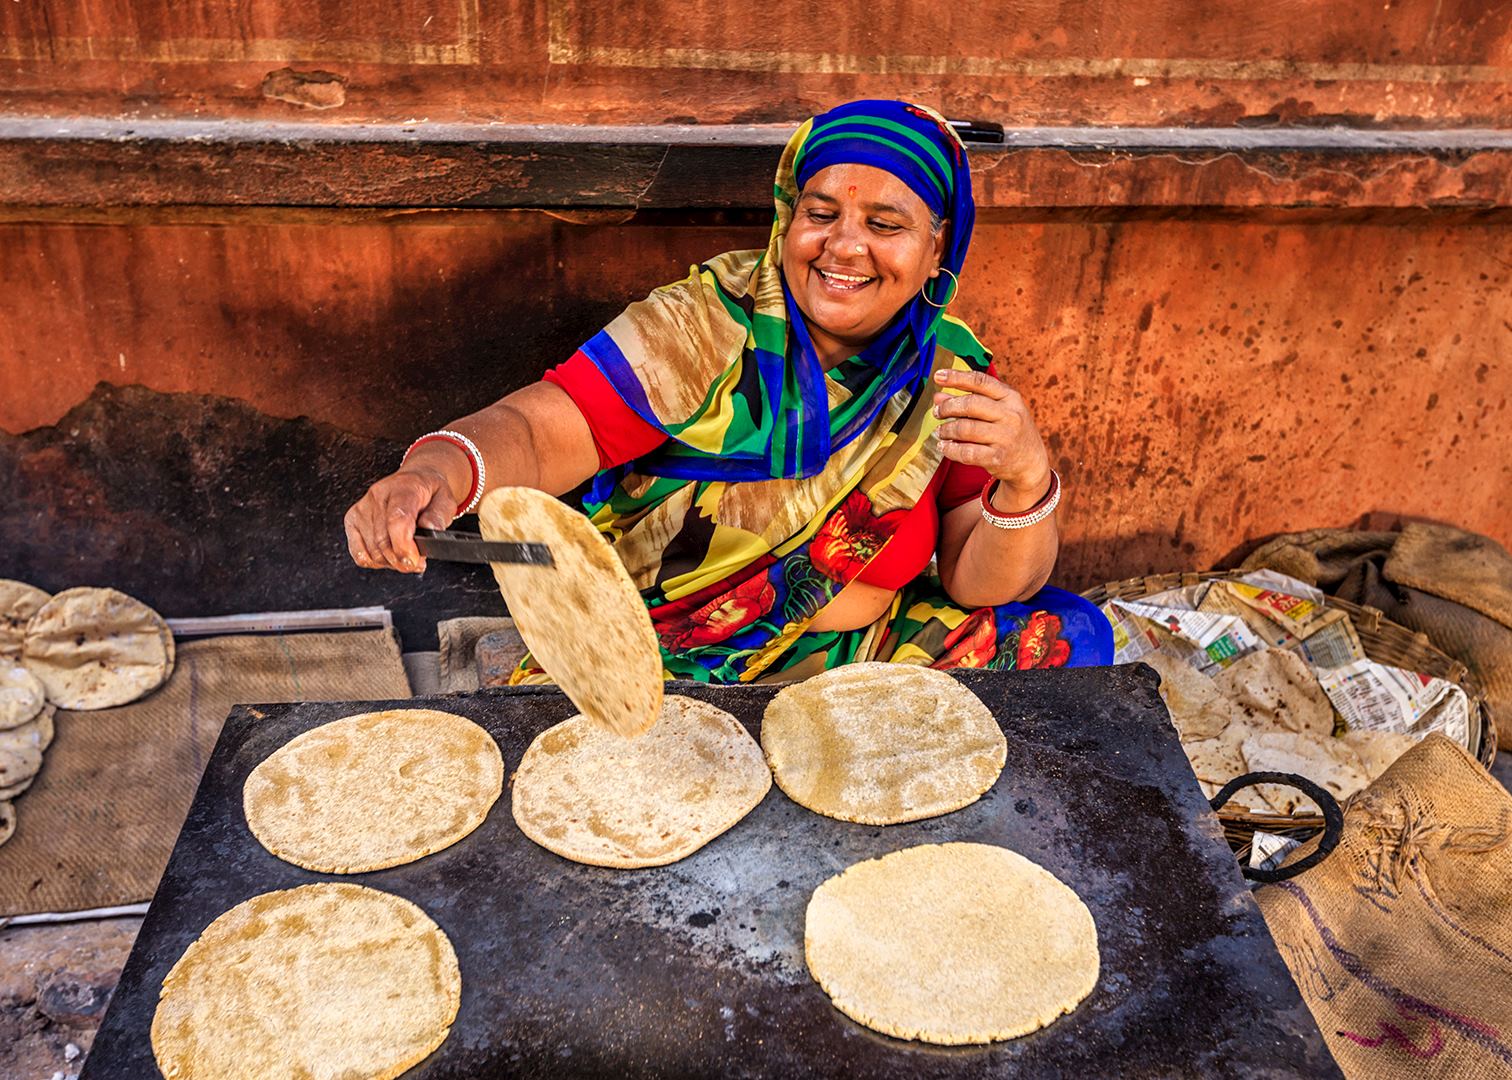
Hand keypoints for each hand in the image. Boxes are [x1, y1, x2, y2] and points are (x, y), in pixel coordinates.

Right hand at [343, 464, 457, 573]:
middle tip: (417, 562)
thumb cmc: (429, 492)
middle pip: (383, 542)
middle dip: (403, 560)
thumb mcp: (446, 500)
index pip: (397, 520)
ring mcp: (362, 508)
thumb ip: (438, 517)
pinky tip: (389, 555)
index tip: (415, 561)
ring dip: (392, 562)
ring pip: (373, 552)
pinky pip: (360, 554)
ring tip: (406, 554)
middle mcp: (378, 496)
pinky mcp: (352, 520)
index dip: (404, 547)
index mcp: (403, 488)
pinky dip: (376, 561)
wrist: (415, 481)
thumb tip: (430, 531)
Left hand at [931, 368, 1051, 504]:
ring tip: (941, 432)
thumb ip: (969, 401)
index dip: (957, 377)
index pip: (981, 381)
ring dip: (946, 430)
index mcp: (1010, 397)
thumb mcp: (997, 411)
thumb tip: (938, 397)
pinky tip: (945, 447)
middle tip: (937, 412)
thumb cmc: (1010, 431)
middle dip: (948, 407)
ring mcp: (1005, 437)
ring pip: (965, 428)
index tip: (938, 376)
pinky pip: (966, 452)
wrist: (1031, 463)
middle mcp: (1010, 415)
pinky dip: (950, 449)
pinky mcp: (998, 458)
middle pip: (971, 404)